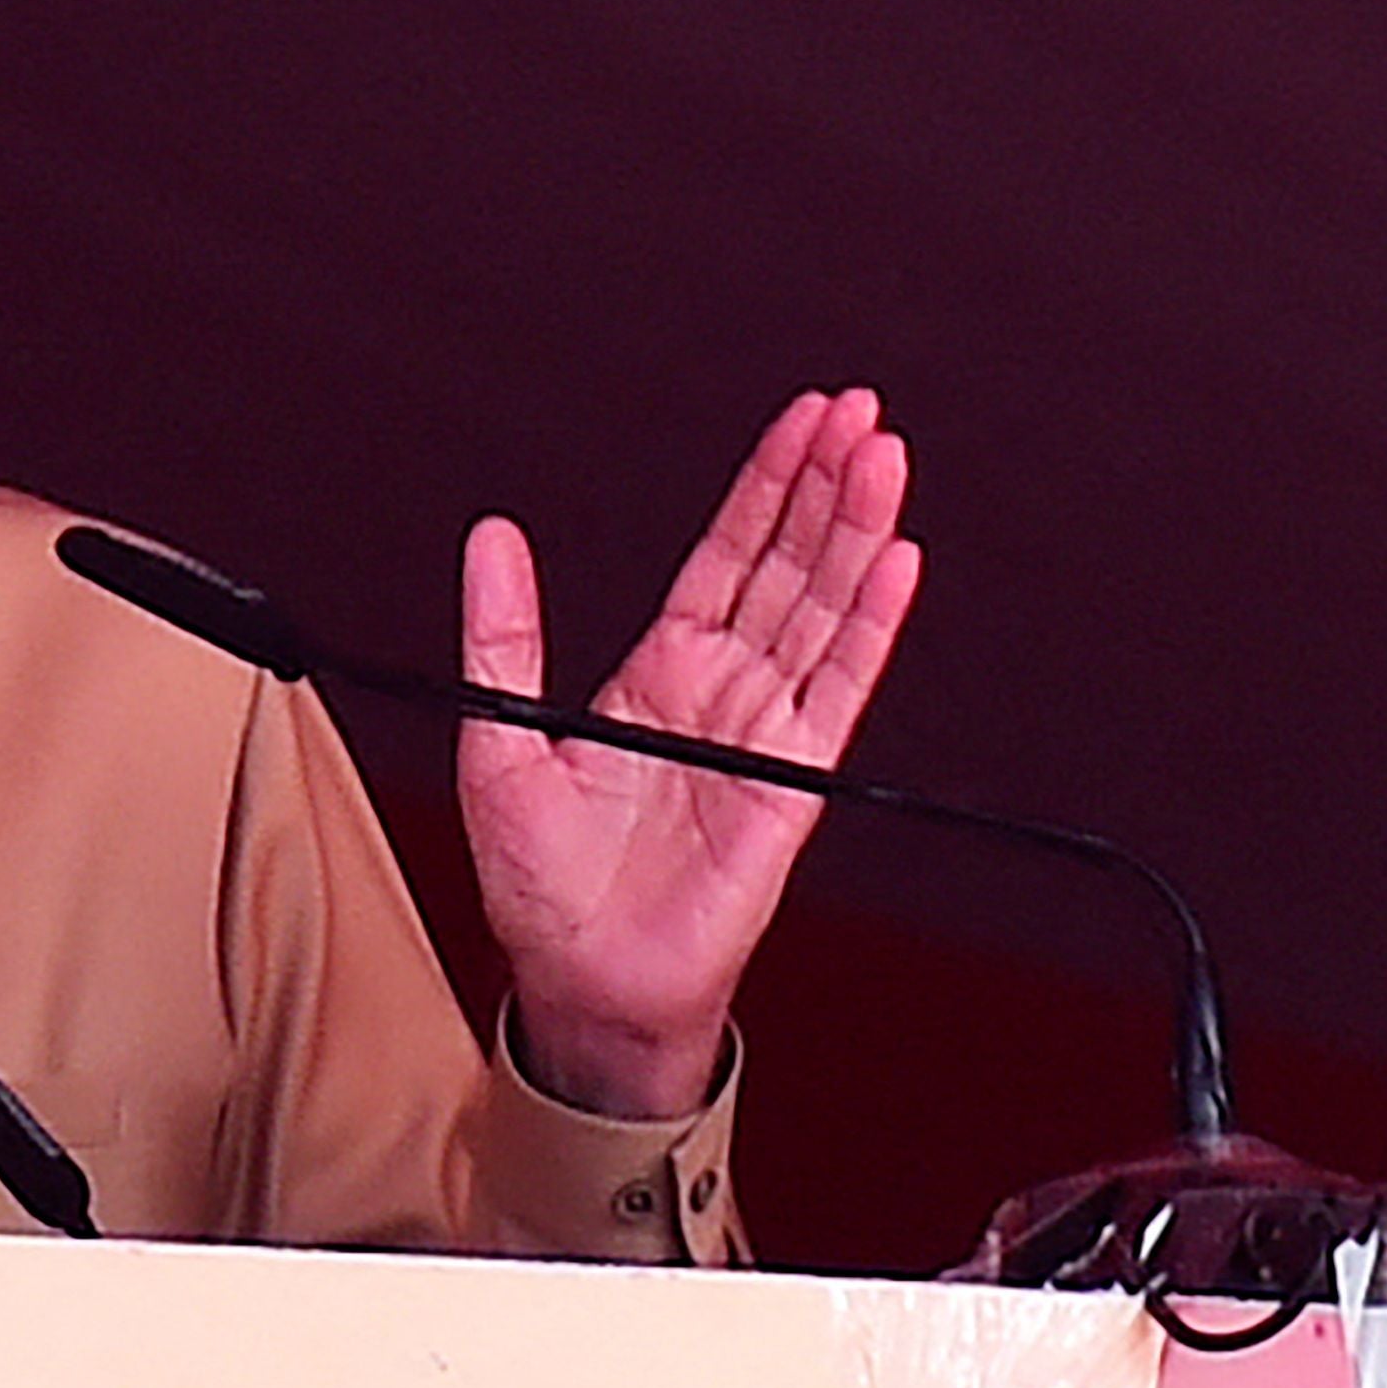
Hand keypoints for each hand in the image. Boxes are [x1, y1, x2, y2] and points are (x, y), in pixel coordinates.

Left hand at [456, 388, 916, 1116]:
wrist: (581, 978)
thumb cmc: (543, 882)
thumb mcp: (496, 740)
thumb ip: (503, 636)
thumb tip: (490, 539)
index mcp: (659, 674)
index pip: (727, 554)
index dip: (766, 486)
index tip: (802, 422)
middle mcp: (722, 692)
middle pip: (790, 565)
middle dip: (827, 485)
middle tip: (860, 410)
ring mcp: (764, 732)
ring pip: (824, 609)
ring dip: (857, 533)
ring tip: (884, 458)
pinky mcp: (791, 782)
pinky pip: (839, 689)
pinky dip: (870, 624)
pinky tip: (896, 562)